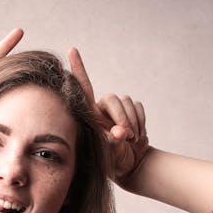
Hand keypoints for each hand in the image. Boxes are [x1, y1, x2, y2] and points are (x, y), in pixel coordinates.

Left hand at [67, 48, 149, 185]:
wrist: (131, 163)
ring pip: (127, 101)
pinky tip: (138, 135)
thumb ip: (113, 142)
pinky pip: (139, 106)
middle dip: (122, 117)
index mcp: (90, 115)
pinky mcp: (132, 110)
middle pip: (113, 98)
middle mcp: (102, 108)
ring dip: (133, 121)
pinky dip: (141, 121)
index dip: (78, 69)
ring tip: (132, 139)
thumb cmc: (113, 159)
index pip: (83, 88)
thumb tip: (120, 132)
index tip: (72, 50)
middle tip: (127, 137)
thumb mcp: (110, 153)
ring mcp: (117, 109)